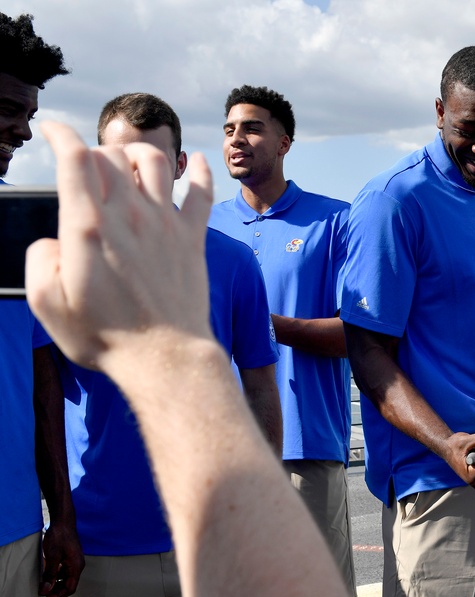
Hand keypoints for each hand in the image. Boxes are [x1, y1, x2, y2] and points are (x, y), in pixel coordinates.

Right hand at [26, 122, 214, 373]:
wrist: (165, 356)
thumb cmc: (105, 335)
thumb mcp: (47, 303)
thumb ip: (39, 259)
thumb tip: (54, 240)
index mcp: (89, 226)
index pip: (75, 159)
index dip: (62, 136)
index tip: (53, 131)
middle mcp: (129, 215)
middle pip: (112, 155)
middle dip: (95, 150)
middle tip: (89, 167)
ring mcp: (165, 223)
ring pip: (156, 161)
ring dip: (138, 153)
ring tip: (129, 164)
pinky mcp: (193, 238)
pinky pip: (202, 192)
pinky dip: (200, 171)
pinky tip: (196, 162)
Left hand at [39, 521, 84, 596]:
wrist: (63, 522)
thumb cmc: (59, 537)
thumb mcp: (52, 556)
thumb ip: (50, 574)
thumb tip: (46, 590)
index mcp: (76, 566)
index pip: (70, 587)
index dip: (58, 595)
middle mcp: (77, 565)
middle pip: (69, 584)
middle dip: (56, 591)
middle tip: (43, 594)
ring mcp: (74, 561)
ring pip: (66, 578)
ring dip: (55, 584)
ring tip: (43, 587)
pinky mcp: (69, 558)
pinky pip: (64, 572)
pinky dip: (56, 577)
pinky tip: (47, 576)